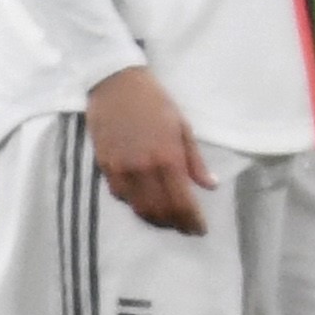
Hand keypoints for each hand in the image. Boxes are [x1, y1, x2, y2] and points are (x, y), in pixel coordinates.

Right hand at [86, 64, 212, 235]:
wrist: (116, 84)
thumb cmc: (155, 102)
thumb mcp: (183, 127)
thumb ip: (195, 161)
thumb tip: (210, 185)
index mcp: (167, 158)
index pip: (181, 202)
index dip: (192, 221)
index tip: (200, 230)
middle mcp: (143, 169)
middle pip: (159, 210)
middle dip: (174, 224)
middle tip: (185, 228)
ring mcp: (121, 169)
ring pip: (137, 208)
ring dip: (154, 219)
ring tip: (167, 221)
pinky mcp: (104, 165)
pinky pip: (119, 195)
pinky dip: (134, 204)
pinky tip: (144, 203)